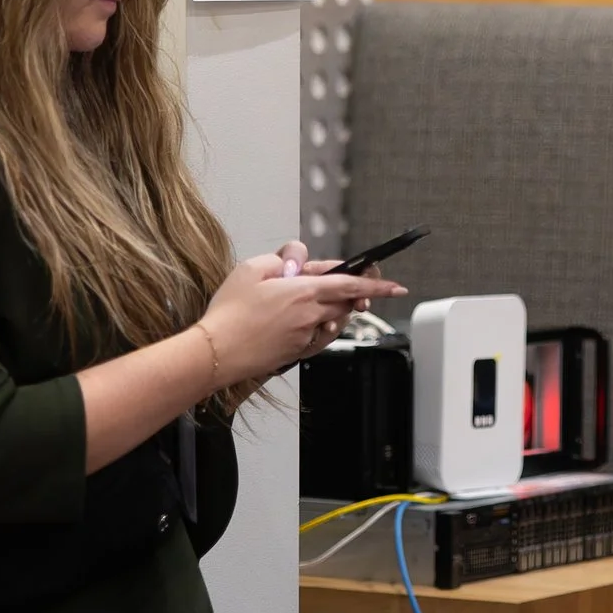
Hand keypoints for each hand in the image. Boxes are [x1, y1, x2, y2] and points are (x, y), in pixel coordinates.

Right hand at [197, 250, 404, 380]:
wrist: (216, 352)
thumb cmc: (229, 312)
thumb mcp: (252, 268)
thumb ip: (282, 260)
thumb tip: (298, 265)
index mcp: (305, 291)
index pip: (351, 284)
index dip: (377, 284)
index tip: (396, 286)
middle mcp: (312, 315)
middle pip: (345, 302)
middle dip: (350, 295)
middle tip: (340, 289)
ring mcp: (306, 336)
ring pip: (333, 319)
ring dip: (330, 310)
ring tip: (305, 304)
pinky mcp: (298, 352)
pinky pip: (318, 336)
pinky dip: (315, 327)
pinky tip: (297, 323)